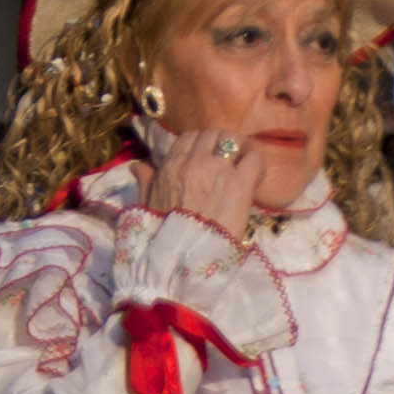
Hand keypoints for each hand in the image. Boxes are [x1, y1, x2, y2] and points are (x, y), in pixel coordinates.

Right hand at [141, 120, 268, 233]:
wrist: (184, 259)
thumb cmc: (163, 237)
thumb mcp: (147, 206)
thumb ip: (145, 182)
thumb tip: (137, 165)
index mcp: (169, 167)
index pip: (188, 138)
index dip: (201, 145)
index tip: (209, 156)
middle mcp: (192, 162)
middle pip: (211, 134)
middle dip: (221, 143)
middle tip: (229, 159)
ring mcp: (216, 170)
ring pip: (231, 140)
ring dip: (238, 149)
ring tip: (243, 164)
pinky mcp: (238, 183)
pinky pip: (253, 158)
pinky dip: (256, 162)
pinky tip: (255, 177)